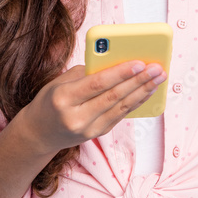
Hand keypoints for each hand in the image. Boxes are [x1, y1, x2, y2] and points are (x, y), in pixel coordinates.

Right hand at [19, 61, 166, 153]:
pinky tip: (147, 91)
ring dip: (143, 91)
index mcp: (64, 98)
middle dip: (139, 81)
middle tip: (157, 69)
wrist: (38, 133)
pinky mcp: (97, 134)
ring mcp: (88, 129)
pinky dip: (136, 102)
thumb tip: (117, 63)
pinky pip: (120, 115)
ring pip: (121, 108)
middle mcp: (76, 117)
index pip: (97, 84)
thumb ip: (87, 73)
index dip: (120, 73)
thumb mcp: (60, 82)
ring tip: (159, 78)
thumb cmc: (50, 101)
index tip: (139, 62)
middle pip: (113, 96)